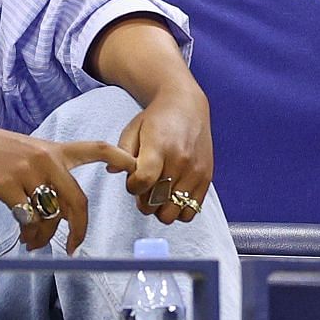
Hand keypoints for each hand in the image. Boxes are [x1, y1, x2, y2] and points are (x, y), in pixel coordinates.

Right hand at [0, 118, 138, 253]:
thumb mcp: (24, 151)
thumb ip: (44, 174)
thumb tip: (53, 215)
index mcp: (52, 149)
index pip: (95, 148)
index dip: (118, 157)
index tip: (133, 170)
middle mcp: (45, 158)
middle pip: (77, 200)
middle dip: (79, 229)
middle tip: (73, 247)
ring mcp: (27, 171)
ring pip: (51, 215)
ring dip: (45, 237)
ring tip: (33, 243)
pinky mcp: (7, 184)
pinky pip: (30, 218)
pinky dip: (29, 233)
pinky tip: (23, 236)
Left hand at [115, 83, 212, 226]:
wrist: (187, 106)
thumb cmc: (156, 119)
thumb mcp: (133, 129)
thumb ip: (121, 153)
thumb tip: (113, 172)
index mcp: (159, 147)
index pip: (142, 181)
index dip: (132, 187)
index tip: (133, 179)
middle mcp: (180, 161)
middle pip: (156, 202)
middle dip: (144, 200)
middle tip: (144, 187)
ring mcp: (195, 173)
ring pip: (171, 213)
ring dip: (160, 208)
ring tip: (158, 192)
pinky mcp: (206, 180)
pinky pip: (190, 213)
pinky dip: (178, 210)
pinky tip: (172, 195)